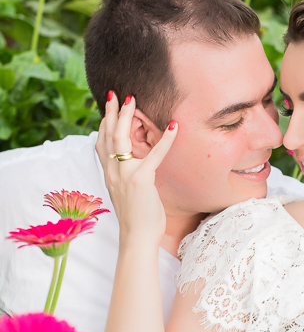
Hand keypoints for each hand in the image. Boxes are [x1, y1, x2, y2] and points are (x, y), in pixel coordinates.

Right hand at [95, 93, 177, 244]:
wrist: (138, 237)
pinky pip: (154, 154)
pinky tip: (174, 126)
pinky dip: (166, 139)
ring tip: (133, 99)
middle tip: (115, 94)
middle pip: (107, 135)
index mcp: (109, 175)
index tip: (108, 107)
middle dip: (111, 112)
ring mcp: (124, 175)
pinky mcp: (140, 180)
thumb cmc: (138, 216)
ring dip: (126, 116)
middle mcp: (112, 172)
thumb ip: (128, 176)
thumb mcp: (128, 192)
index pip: (101, 143)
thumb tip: (137, 165)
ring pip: (120, 139)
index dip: (104, 123)